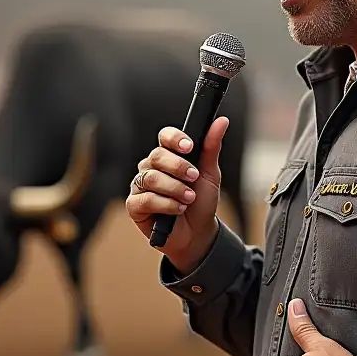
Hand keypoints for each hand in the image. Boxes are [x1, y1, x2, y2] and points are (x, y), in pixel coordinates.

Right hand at [125, 117, 228, 272]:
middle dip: (179, 167)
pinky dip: (166, 204)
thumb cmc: (200, 202)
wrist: (198, 233)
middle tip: (194, 178)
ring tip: (189, 198)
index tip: (189, 146)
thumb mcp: (209, 174)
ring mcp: (140, 186)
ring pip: (151, 178)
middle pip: (157, 156)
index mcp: (168, 157)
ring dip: (175, 188)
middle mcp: (151, 168)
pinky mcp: (135, 206)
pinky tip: (178, 209)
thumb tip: (221, 121)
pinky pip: (145, 199)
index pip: (165, 137)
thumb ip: (211, 148)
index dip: (175, 138)